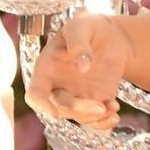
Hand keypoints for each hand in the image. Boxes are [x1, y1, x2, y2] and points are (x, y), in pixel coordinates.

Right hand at [26, 12, 133, 128]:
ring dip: (95, 117)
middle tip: (102, 106)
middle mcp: (57, 87)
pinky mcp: (92, 102)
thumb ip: (78, 43)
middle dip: (79, 110)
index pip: (35, 94)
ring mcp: (75, 97)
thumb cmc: (89, 27)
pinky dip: (103, 123)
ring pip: (78, 117)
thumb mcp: (81, 26)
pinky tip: (114, 115)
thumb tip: (83, 67)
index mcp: (47, 70)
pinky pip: (93, 120)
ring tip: (113, 106)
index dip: (41, 104)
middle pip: (60, 108)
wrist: (111, 37)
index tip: (56, 109)